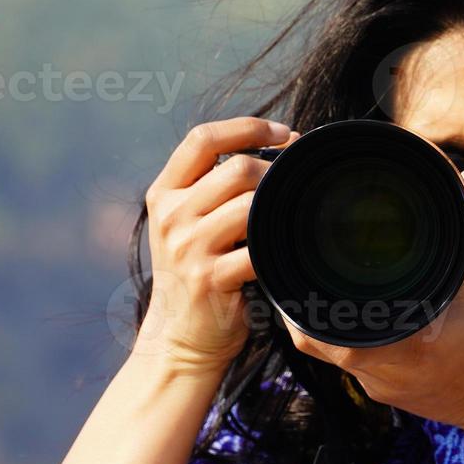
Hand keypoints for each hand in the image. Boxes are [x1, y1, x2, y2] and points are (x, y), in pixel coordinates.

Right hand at [136, 116, 299, 373]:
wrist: (180, 336)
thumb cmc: (196, 274)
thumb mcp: (187, 225)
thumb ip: (212, 189)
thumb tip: (278, 147)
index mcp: (164, 194)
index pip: (202, 139)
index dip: (246, 127)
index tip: (283, 133)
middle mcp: (171, 217)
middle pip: (235, 169)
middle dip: (276, 171)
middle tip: (298, 181)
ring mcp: (188, 248)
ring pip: (250, 205)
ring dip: (281, 206)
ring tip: (295, 213)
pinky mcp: (210, 278)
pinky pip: (257, 249)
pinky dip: (280, 244)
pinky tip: (292, 245)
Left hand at [283, 167, 463, 436]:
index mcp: (393, 345)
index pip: (319, 328)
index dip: (296, 302)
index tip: (292, 268)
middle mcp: (376, 371)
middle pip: (312, 341)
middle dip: (299, 306)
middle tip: (296, 268)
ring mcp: (379, 386)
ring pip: (330, 354)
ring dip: (321, 322)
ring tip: (319, 286)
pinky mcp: (388, 392)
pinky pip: (354, 362)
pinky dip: (348, 337)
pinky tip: (356, 314)